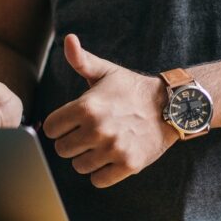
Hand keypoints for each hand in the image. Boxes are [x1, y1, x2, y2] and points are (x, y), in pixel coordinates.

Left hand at [43, 34, 178, 187]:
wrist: (169, 106)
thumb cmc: (131, 89)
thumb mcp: (105, 71)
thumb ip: (80, 59)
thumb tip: (68, 39)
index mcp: (86, 106)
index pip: (50, 128)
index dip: (58, 125)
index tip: (69, 122)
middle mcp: (97, 129)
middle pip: (62, 149)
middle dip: (70, 142)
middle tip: (85, 133)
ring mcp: (113, 148)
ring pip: (78, 166)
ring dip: (85, 158)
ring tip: (98, 144)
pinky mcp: (128, 165)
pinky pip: (98, 180)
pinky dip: (100, 173)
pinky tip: (108, 158)